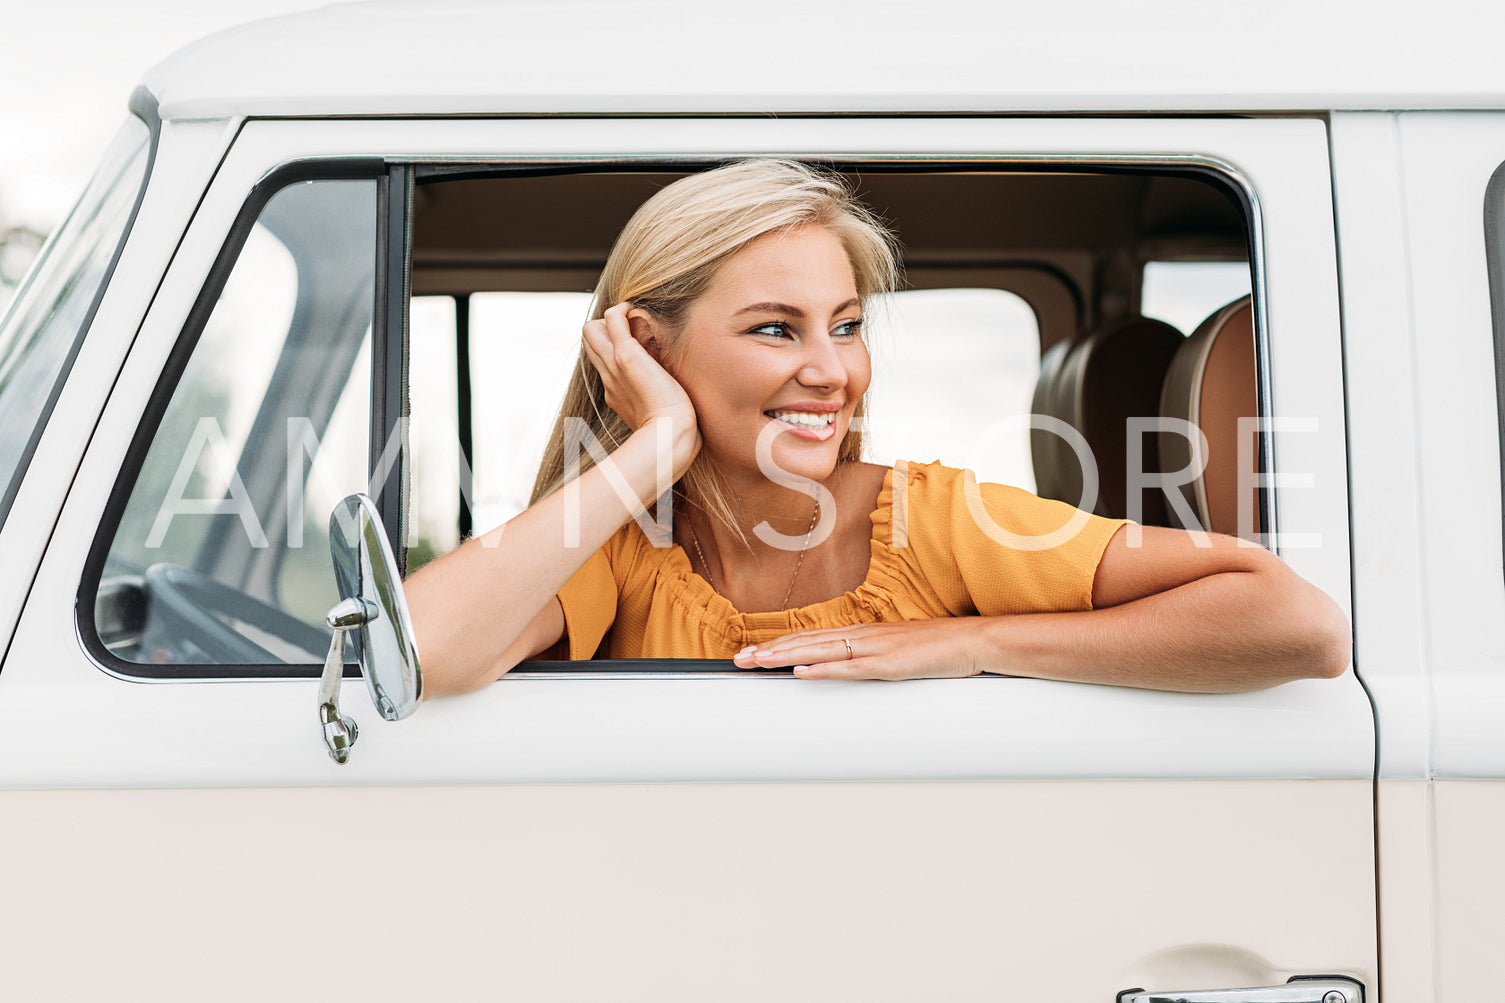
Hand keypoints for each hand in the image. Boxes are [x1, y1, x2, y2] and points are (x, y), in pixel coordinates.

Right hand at [581, 302, 697, 435]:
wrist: (667, 435)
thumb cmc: (671, 433)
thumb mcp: (661, 418)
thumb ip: (662, 408)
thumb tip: (676, 406)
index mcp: (616, 393)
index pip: (602, 362)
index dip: (613, 348)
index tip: (636, 344)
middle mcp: (609, 377)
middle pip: (590, 343)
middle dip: (606, 328)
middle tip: (634, 327)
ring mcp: (614, 365)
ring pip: (591, 329)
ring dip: (611, 318)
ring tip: (634, 318)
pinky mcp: (625, 354)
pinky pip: (612, 318)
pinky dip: (622, 309)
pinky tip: (638, 311)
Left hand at [731, 619, 989, 679]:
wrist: (971, 641)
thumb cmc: (935, 649)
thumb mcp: (894, 652)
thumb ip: (867, 658)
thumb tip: (841, 669)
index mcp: (860, 634)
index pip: (809, 638)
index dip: (779, 645)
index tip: (752, 652)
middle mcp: (861, 636)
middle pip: (806, 642)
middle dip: (770, 651)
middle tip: (738, 659)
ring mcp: (874, 649)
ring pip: (819, 651)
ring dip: (785, 657)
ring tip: (757, 662)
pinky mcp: (888, 664)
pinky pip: (850, 668)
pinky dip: (824, 669)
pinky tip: (802, 671)